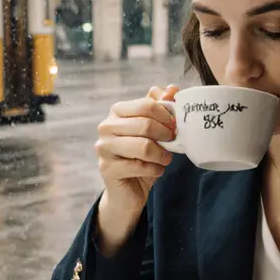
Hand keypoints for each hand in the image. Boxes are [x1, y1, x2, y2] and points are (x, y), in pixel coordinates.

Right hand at [94, 85, 178, 252]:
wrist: (127, 191)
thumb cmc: (141, 157)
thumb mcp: (153, 131)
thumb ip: (160, 108)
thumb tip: (172, 88)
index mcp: (117, 112)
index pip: (146, 104)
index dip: (166, 115)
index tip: (175, 126)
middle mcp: (106, 127)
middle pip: (145, 124)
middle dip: (166, 135)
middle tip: (174, 143)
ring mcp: (104, 148)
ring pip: (143, 146)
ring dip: (162, 154)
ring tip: (166, 159)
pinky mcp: (107, 168)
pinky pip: (139, 166)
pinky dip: (154, 169)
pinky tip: (156, 170)